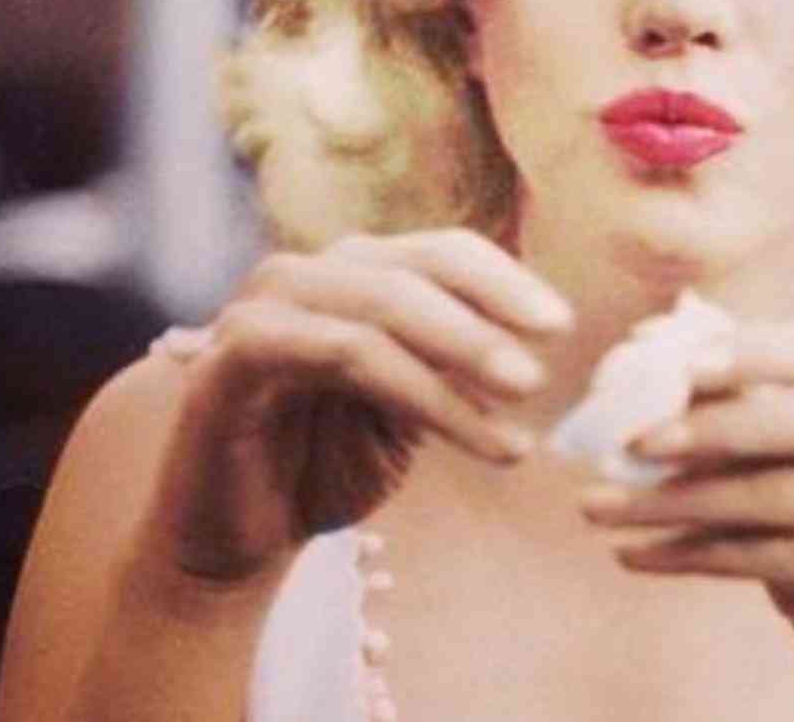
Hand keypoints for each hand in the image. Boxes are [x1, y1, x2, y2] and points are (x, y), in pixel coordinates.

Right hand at [145, 229, 570, 584]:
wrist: (239, 541)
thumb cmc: (327, 466)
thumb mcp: (411, 407)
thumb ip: (456, 362)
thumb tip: (541, 337)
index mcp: (351, 273)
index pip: (442, 252)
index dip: (506, 280)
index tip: (561, 326)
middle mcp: (306, 273)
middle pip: (416, 269)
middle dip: (490, 316)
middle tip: (542, 373)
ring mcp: (262, 306)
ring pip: (382, 307)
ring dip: (462, 354)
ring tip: (522, 407)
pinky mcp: (232, 356)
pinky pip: (340, 352)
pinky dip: (417, 389)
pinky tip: (474, 434)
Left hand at [579, 320, 793, 721]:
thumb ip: (754, 403)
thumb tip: (652, 344)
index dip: (753, 348)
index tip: (670, 357)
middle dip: (714, 422)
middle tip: (631, 437)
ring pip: (785, 493)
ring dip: (681, 499)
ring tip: (603, 503)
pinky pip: (779, 558)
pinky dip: (695, 556)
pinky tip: (637, 554)